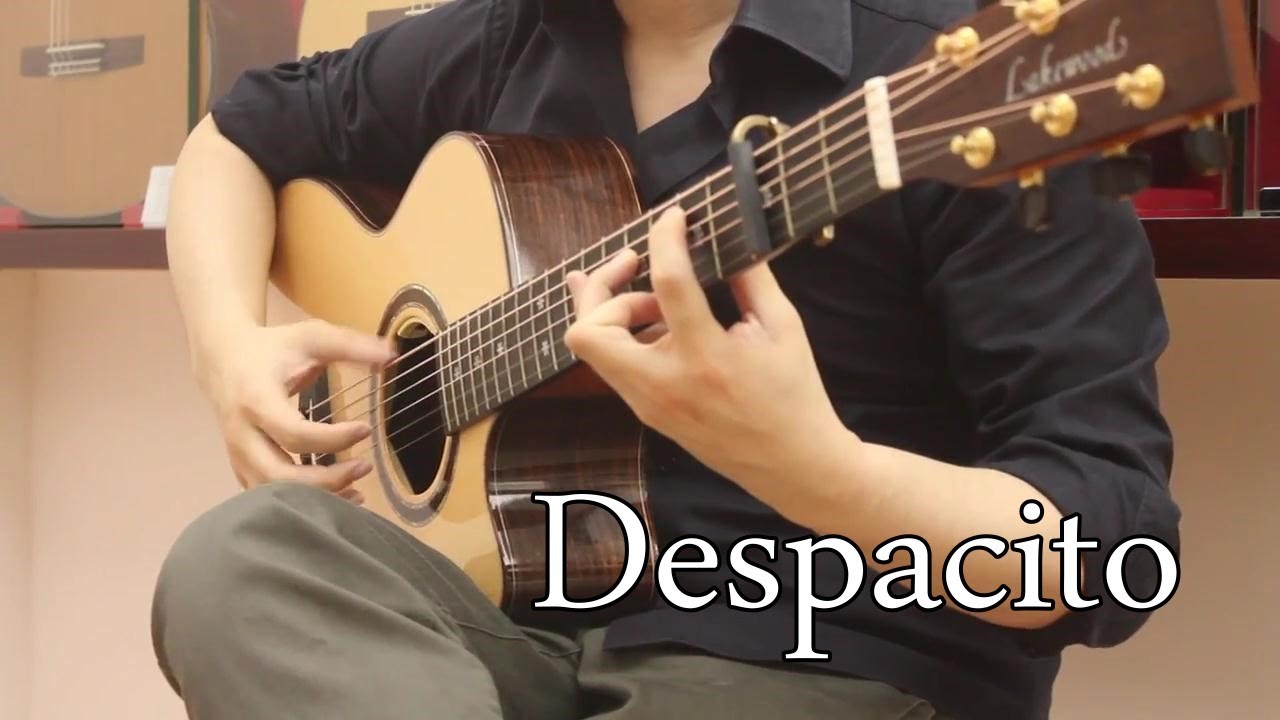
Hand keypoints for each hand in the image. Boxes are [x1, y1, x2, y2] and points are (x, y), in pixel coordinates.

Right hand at [193, 318, 395, 500]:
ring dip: (316, 498)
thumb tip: (392, 356)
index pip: (293, 433)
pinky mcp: (242, 468)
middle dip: (326, 479)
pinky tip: (337, 498)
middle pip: (279, 475)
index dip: (332, 439)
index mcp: (255, 400)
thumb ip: (351, 346)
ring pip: (272, 493)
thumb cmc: (273, 349)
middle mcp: (242, 434)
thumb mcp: (311, 338)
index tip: (366, 429)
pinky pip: (269, 497)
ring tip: (357, 491)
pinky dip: (301, 504)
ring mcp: (238, 456)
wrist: (223, 360)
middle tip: (365, 467)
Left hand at [564, 206, 855, 510]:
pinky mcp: (646, 413)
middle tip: (635, 265)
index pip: (668, 285)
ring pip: (590, 348)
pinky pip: (612, 365)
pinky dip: (623, 336)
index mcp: (707, 358)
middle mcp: (665, 385)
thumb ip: (751, 277)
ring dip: (614, 312)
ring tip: (659, 303)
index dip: (665, 239)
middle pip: (587, 330)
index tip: (674, 216)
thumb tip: (729, 234)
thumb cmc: (794, 394)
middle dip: (603, 286)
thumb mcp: (784, 327)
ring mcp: (649, 404)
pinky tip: (652, 319)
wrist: (791, 466)